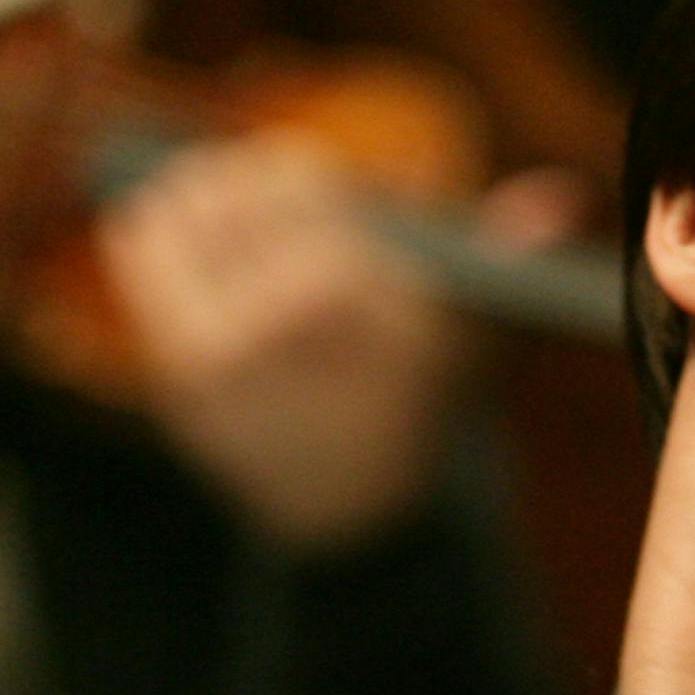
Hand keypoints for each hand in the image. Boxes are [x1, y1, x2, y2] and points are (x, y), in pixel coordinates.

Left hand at [99, 137, 467, 548]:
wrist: (345, 509)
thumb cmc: (409, 402)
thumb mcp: (462, 328)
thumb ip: (502, 255)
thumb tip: (556, 195)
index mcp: (365, 314)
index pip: (303, 191)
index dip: (319, 184)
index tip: (336, 202)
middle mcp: (282, 333)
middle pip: (234, 186)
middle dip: (264, 186)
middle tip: (288, 207)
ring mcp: (219, 357)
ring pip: (179, 203)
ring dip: (209, 200)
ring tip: (242, 224)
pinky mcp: (176, 368)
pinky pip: (139, 243)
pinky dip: (164, 230)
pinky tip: (200, 251)